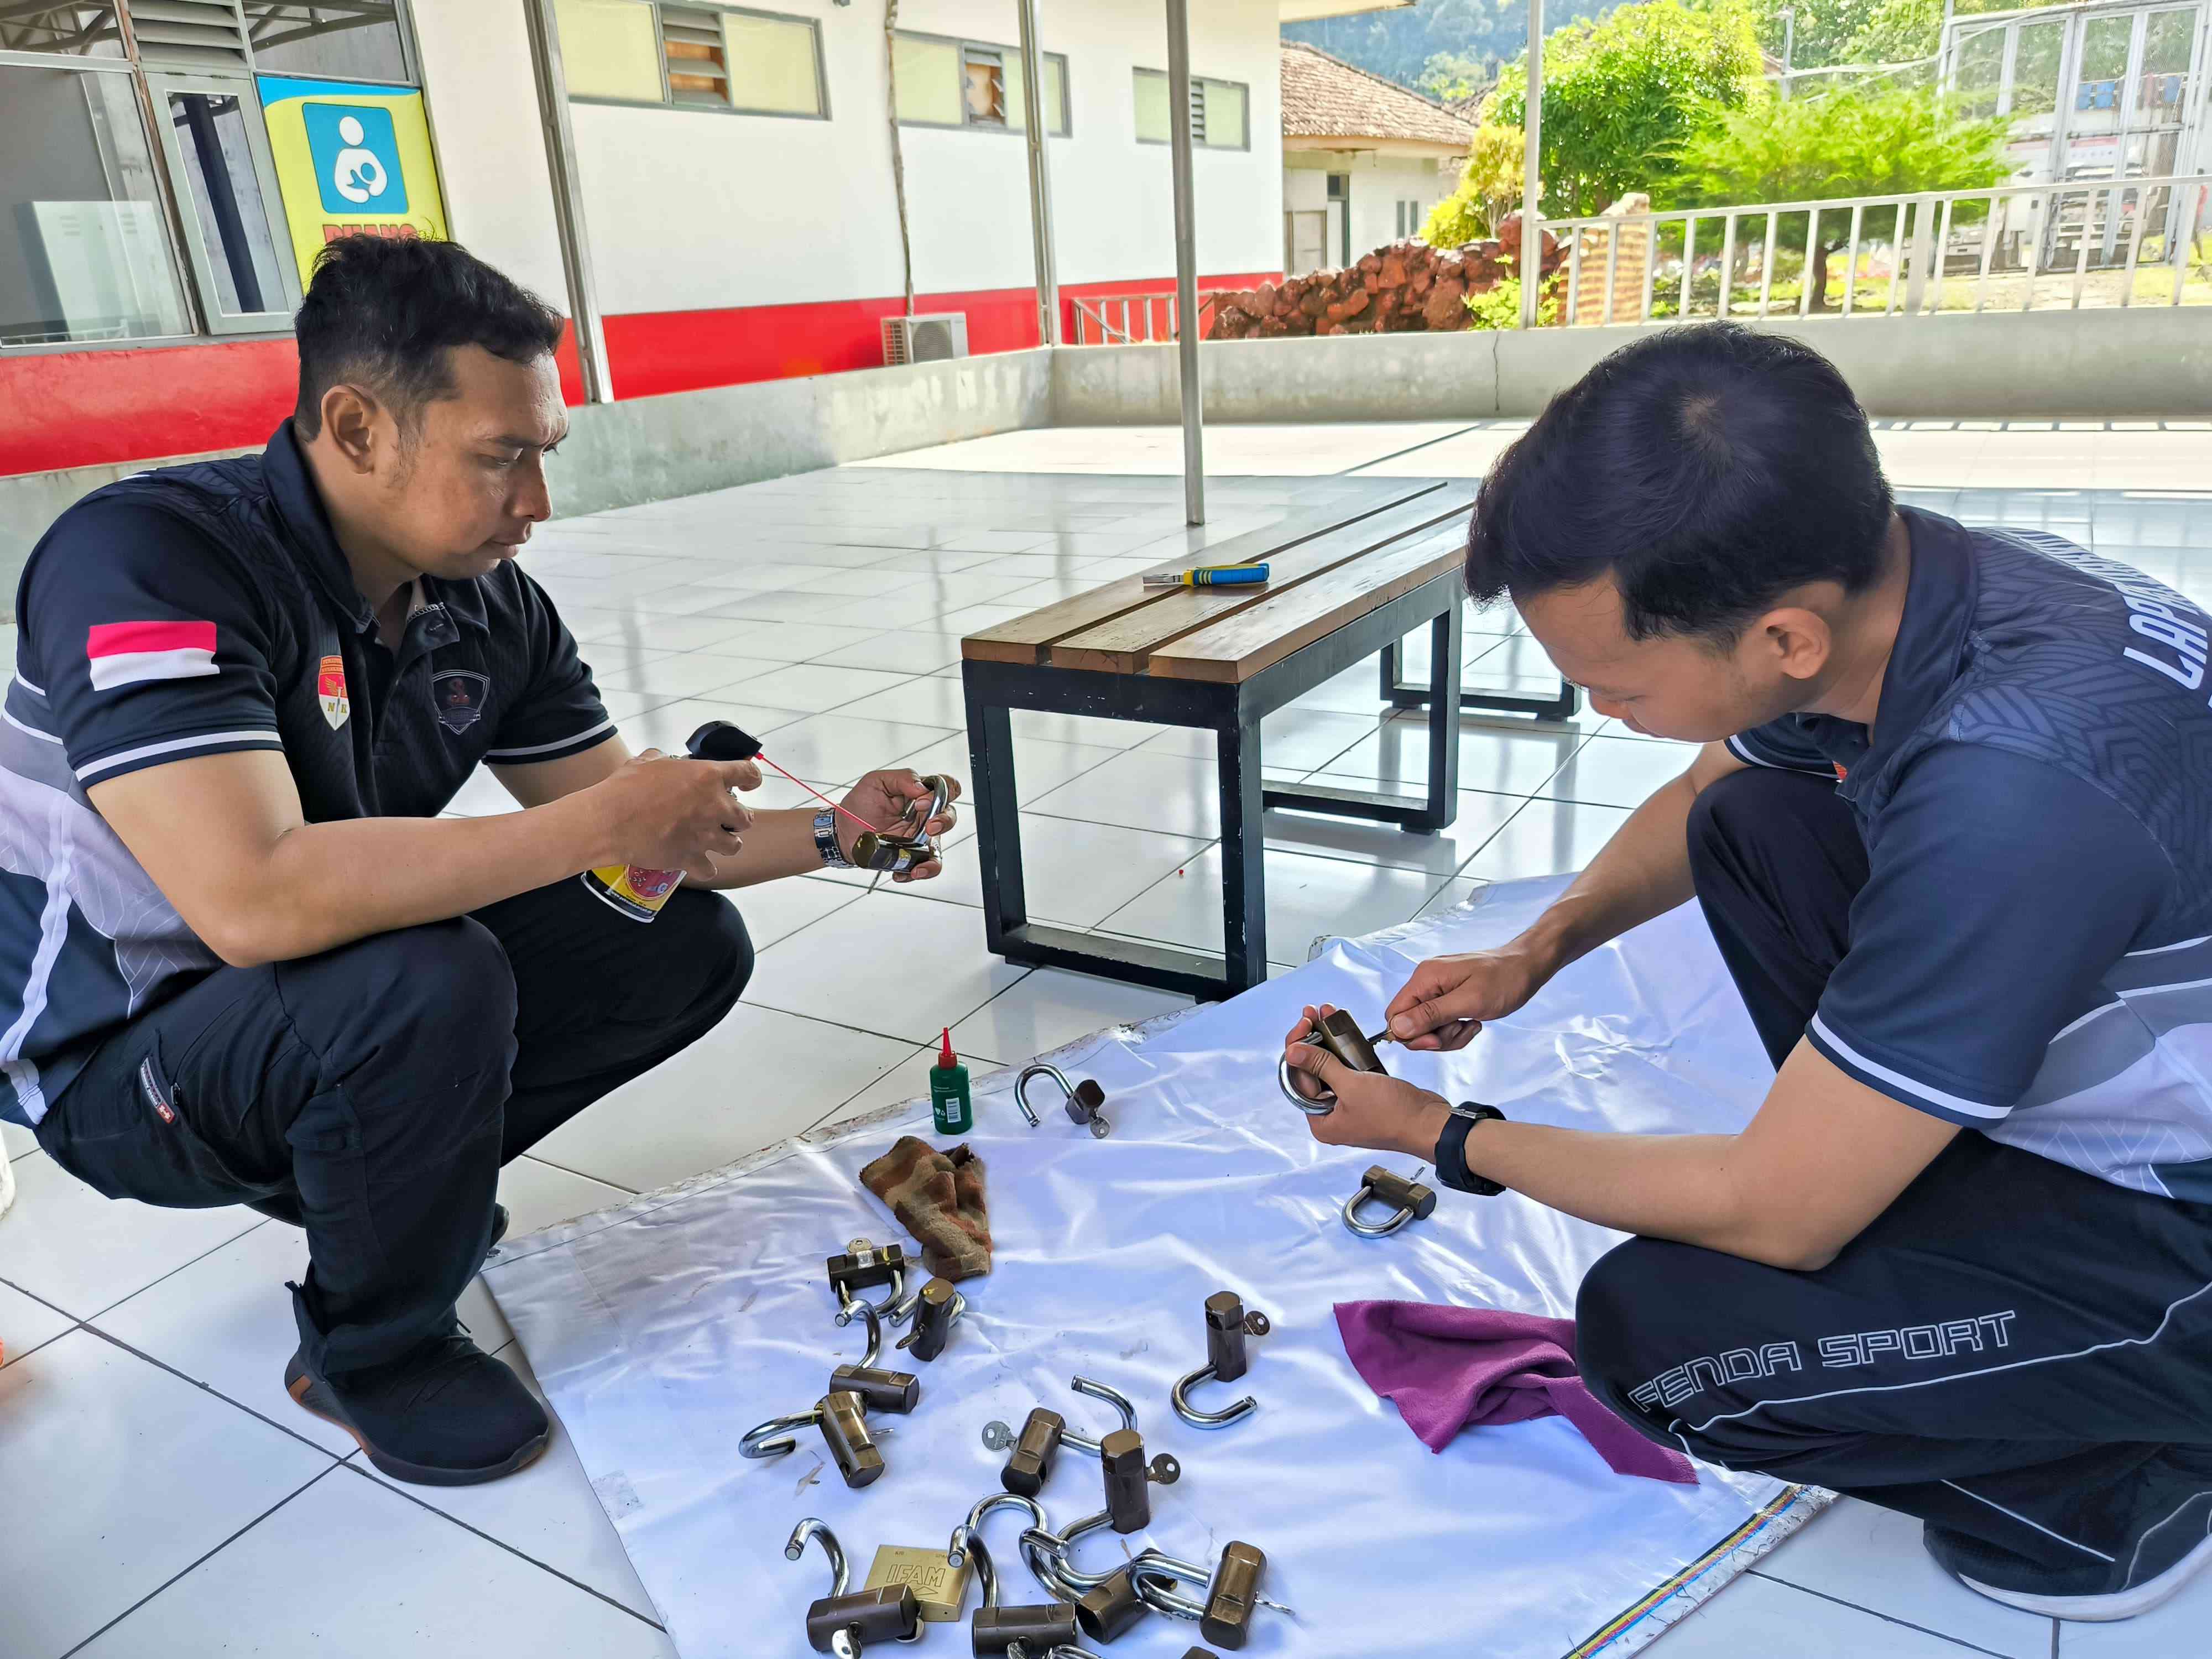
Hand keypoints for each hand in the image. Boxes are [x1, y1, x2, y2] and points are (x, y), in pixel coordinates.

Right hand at [592, 750, 759, 880]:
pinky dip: (705, 867)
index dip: (752, 778)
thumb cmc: (626, 787)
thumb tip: (666, 762)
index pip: (748, 773)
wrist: (609, 821)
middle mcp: (714, 807)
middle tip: (724, 818)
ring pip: (734, 846)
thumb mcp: (649, 761)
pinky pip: (710, 869)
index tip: (750, 782)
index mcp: (708, 777)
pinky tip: (697, 862)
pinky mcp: (691, 858)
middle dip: (737, 818)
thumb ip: (667, 761)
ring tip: (715, 840)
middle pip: (746, 817)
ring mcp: (705, 836)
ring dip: (727, 843)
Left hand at [838, 769, 963, 883]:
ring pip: (940, 847)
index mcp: (919, 794)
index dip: (943, 792)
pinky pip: (925, 867)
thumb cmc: (859, 804)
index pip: (945, 788)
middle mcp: (923, 816)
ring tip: (920, 857)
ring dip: (935, 854)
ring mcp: (918, 838)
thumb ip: (902, 778)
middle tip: (928, 826)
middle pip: (949, 816)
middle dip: (944, 820)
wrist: (843, 831)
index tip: (921, 801)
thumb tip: (922, 788)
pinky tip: (909, 871)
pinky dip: (921, 871)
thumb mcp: (876, 781)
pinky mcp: (910, 856)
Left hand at [1283, 1003, 1451, 1155]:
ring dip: (1328, 1040)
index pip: (1297, 1078)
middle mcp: (1331, 1116)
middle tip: (1312, 1013)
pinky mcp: (1365, 1097)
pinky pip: (1348, 1070)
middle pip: (1311, 1072)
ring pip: (1330, 1068)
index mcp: (1321, 1122)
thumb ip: (1321, 1066)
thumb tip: (1293, 1051)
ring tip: (1325, 1014)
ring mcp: (1349, 1106)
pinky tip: (1342, 1031)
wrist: (1431, 1123)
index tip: (1303, 1023)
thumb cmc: (1395, 1115)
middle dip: (1312, 1040)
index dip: (1298, 1047)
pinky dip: (1345, 1051)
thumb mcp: (1352, 1085)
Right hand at [1383, 942, 1550, 1050]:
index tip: (1437, 1040)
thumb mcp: (1469, 1001)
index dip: (1411, 1034)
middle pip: (1410, 1024)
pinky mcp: (1449, 998)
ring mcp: (1437, 990)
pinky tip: (1474, 1021)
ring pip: (1427, 1028)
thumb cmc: (1504, 980)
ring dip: (1449, 1035)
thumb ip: (1431, 1014)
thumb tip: (1397, 1028)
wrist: (1527, 968)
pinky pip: (1441, 1024)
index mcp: (1425, 978)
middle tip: (1460, 1029)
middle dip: (1435, 1036)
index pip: (1394, 1014)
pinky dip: (1456, 1030)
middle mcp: (1426, 982)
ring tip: (1471, 1023)